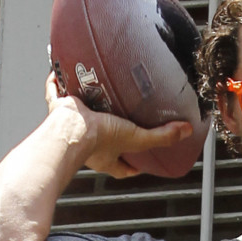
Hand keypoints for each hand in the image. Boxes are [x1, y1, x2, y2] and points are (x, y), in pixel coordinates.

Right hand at [44, 72, 192, 179]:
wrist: (71, 129)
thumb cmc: (97, 140)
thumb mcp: (137, 138)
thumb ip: (162, 136)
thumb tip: (186, 131)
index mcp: (105, 157)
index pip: (122, 167)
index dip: (132, 165)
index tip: (140, 162)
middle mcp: (88, 145)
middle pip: (101, 142)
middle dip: (109, 132)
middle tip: (118, 120)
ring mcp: (72, 127)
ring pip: (79, 119)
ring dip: (86, 107)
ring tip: (96, 92)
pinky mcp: (59, 108)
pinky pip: (55, 94)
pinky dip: (56, 84)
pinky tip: (61, 72)